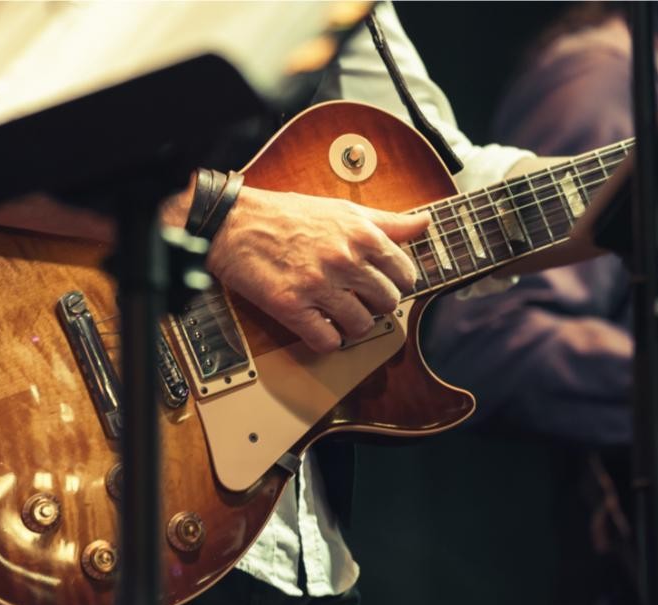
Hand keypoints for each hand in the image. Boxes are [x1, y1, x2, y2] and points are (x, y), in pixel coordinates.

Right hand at [207, 187, 429, 351]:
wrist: (234, 224)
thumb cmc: (287, 215)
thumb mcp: (343, 209)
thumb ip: (387, 221)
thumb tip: (424, 222)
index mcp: (361, 235)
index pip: (405, 274)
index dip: (397, 283)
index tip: (384, 284)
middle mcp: (344, 260)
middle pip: (388, 303)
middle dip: (377, 304)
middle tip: (360, 298)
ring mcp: (318, 286)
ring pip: (361, 326)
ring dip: (353, 324)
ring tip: (339, 312)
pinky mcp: (291, 307)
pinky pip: (327, 341)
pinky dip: (326, 340)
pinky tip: (319, 326)